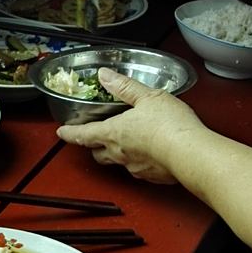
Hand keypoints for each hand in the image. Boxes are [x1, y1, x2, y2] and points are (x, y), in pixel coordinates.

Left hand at [56, 68, 204, 183]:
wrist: (190, 153)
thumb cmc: (169, 125)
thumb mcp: (147, 96)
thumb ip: (125, 87)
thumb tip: (105, 75)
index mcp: (114, 133)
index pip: (83, 135)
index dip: (70, 133)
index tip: (61, 132)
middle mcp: (119, 153)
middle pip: (97, 153)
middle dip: (92, 146)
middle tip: (92, 139)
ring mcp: (134, 167)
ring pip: (116, 162)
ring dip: (115, 154)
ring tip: (123, 144)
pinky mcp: (150, 176)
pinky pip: (137, 169)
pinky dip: (138, 161)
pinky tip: (148, 153)